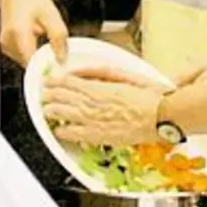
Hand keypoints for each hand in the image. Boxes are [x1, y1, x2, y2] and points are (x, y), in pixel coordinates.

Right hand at [0, 0, 66, 65]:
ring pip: (26, 62)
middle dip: (45, 61)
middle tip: (57, 49)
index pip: (33, 63)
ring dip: (38, 56)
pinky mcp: (6, 47)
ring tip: (45, 39)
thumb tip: (62, 60)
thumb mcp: (51, 16)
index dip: (48, 67)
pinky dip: (32, 52)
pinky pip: (22, 57)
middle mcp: (7, 42)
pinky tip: (38, 39)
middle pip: (30, 64)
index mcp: (18, 34)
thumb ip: (58, 38)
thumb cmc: (32, 1)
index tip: (61, 65)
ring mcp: (5, 46)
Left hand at [42, 64, 168, 145]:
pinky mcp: (98, 136)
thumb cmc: (149, 96)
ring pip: (64, 114)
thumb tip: (84, 70)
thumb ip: (103, 71)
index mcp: (99, 87)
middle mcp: (92, 104)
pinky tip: (59, 130)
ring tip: (47, 109)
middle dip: (51, 94)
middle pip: (63, 97)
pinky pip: (74, 134)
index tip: (51, 80)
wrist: (161, 117)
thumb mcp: (127, 74)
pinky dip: (63, 131)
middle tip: (45, 93)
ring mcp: (93, 121)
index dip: (57, 81)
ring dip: (52, 110)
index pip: (69, 82)